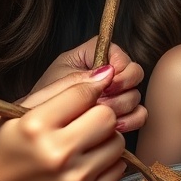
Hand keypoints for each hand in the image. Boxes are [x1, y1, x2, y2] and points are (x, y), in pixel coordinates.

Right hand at [0, 66, 126, 180]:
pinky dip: (106, 164)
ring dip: (105, 140)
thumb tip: (107, 73)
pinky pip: (118, 169)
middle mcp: (57, 154)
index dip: (91, 90)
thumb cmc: (6, 149)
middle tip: (83, 124)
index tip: (90, 93)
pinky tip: (84, 165)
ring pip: (118, 143)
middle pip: (108, 119)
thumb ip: (65, 88)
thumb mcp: (21, 111)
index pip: (86, 94)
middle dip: (99, 116)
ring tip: (83, 146)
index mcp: (37, 126)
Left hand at [30, 37, 146, 132]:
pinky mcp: (123, 114)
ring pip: (136, 96)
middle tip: (102, 100)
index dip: (118, 68)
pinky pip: (139, 115)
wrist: (41, 122)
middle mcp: (109, 73)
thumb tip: (110, 72)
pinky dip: (131, 120)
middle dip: (120, 89)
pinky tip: (114, 126)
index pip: (119, 53)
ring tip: (100, 114)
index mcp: (93, 56)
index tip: (105, 82)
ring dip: (121, 106)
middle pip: (135, 73)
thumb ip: (84, 74)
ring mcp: (118, 94)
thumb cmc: (45, 100)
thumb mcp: (59, 81)